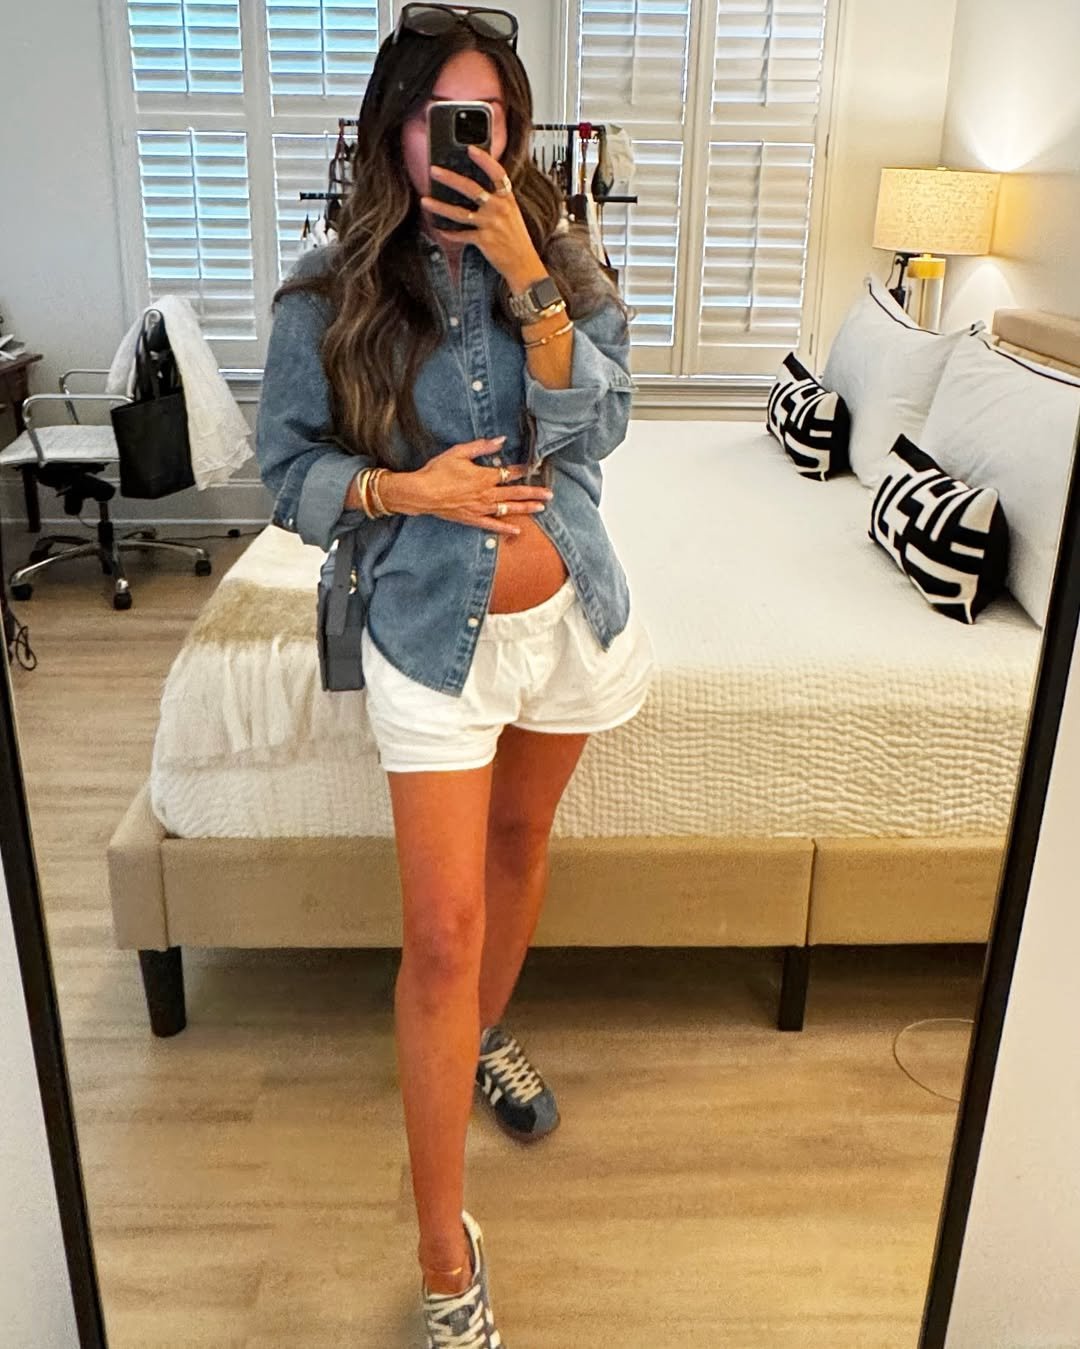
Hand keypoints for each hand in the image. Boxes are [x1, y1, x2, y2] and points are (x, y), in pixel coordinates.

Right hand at [406, 437, 553, 535]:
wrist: (421, 493)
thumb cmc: (438, 471)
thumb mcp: (458, 452)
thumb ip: (481, 447)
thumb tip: (501, 440)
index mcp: (484, 476)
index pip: (509, 473)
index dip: (523, 470)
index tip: (534, 468)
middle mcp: (486, 494)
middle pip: (515, 493)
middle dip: (534, 493)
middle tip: (550, 494)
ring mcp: (480, 508)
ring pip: (508, 509)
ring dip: (526, 509)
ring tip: (541, 508)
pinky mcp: (472, 519)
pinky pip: (492, 526)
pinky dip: (505, 528)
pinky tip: (517, 530)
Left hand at [420, 145, 544, 289]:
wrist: (524, 264)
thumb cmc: (517, 239)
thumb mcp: (513, 213)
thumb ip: (498, 200)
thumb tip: (478, 189)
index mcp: (507, 199)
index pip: (497, 173)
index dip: (484, 160)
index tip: (470, 150)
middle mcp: (498, 209)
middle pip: (471, 189)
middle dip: (450, 178)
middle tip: (434, 171)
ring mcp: (490, 225)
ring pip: (460, 213)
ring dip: (440, 206)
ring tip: (425, 201)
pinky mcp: (483, 241)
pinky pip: (461, 235)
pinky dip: (449, 234)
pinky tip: (439, 229)